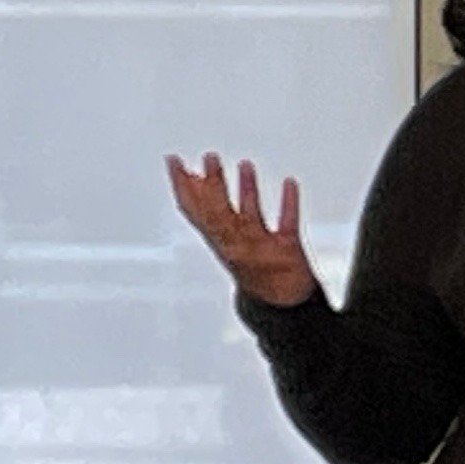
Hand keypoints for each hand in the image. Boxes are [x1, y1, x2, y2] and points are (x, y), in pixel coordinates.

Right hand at [166, 153, 316, 307]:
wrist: (284, 305)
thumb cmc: (258, 271)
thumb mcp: (227, 243)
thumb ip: (213, 211)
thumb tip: (196, 177)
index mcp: (222, 245)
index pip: (196, 213)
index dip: (182, 187)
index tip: (174, 162)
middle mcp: (238, 248)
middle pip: (221, 216)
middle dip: (214, 187)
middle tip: (210, 158)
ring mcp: (263, 250)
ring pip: (250, 219)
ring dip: (247, 191)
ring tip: (246, 165)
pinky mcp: (289, 251)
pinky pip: (288, 225)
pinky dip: (289, 203)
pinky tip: (290, 183)